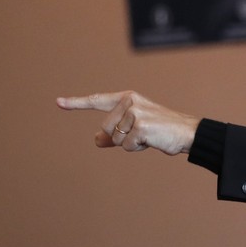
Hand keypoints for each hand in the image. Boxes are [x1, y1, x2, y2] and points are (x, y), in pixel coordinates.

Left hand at [56, 91, 199, 154]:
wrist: (187, 132)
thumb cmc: (161, 130)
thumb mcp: (135, 130)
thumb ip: (114, 134)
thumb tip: (96, 140)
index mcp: (127, 98)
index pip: (98, 101)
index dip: (76, 103)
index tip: (58, 102)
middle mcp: (130, 101)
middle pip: (106, 128)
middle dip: (121, 137)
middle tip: (142, 133)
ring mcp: (135, 113)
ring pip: (115, 139)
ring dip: (130, 143)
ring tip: (148, 136)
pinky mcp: (141, 126)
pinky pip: (126, 146)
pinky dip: (138, 148)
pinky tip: (152, 140)